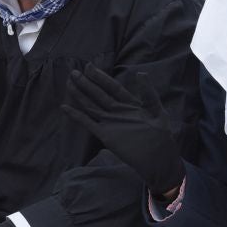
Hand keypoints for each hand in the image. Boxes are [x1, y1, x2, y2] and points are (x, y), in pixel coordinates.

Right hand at [60, 66, 184, 197]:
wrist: (158, 160)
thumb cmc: (161, 136)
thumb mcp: (158, 112)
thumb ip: (148, 93)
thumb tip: (141, 72)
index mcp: (130, 104)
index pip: (113, 87)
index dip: (102, 77)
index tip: (90, 66)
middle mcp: (117, 111)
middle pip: (99, 94)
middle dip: (87, 83)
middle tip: (73, 72)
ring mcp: (110, 122)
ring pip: (91, 106)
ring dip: (80, 95)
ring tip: (68, 84)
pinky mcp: (105, 135)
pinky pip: (88, 123)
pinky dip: (76, 116)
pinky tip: (65, 107)